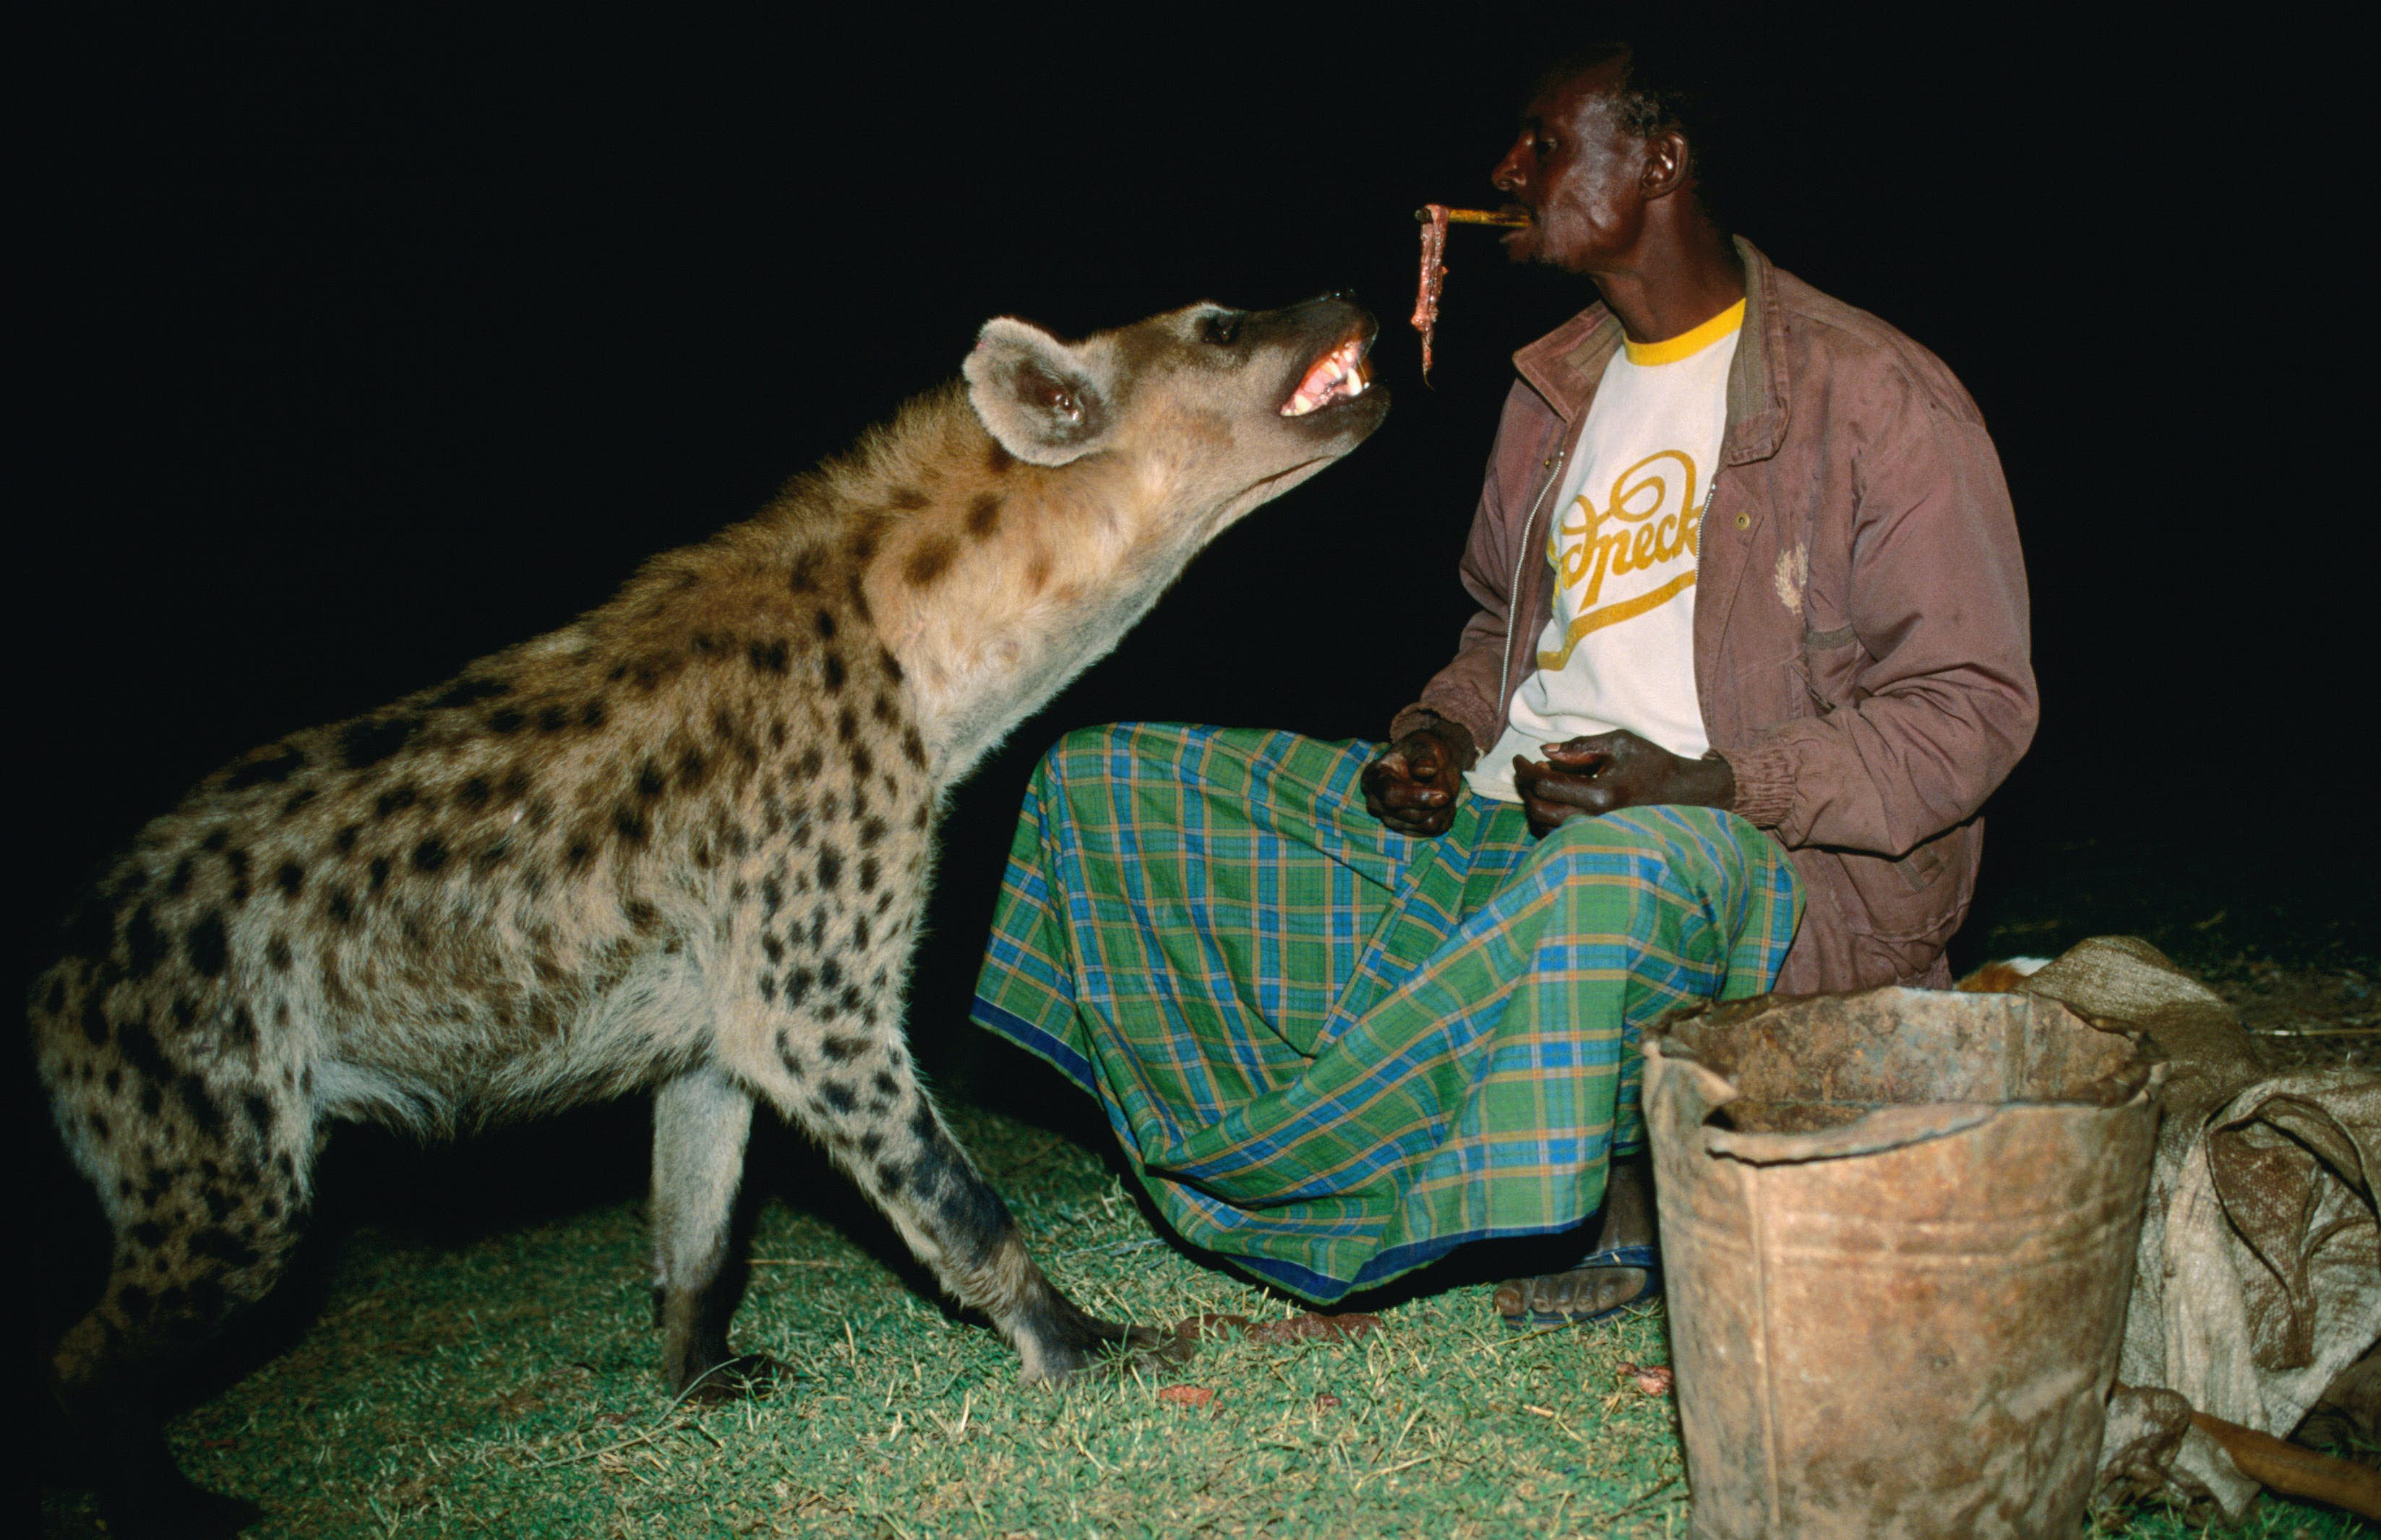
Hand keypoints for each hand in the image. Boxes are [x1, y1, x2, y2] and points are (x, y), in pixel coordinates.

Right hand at [1362, 718, 1478, 836]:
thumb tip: (1428, 770)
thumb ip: (1426, 755)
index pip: (1391, 795)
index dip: (1418, 797)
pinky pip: (1437, 828)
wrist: (1432, 761)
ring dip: (1444, 806)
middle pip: (1412, 815)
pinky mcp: (1410, 830)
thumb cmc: (1424, 749)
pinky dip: (1447, 813)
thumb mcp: (1426, 744)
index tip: (1444, 795)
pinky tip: (1442, 798)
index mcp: (1373, 778)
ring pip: (1427, 824)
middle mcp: (1377, 803)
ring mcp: (1392, 820)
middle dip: (1437, 798)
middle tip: (1445, 775)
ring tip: (1443, 786)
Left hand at [1511, 730, 1735, 838]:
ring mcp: (1595, 833)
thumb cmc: (1653, 763)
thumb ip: (1581, 745)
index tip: (1519, 757)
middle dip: (1524, 787)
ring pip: (1545, 827)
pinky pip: (1558, 834)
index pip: (1546, 785)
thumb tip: (1545, 751)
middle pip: (1538, 809)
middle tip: (1522, 768)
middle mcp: (1594, 820)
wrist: (1681, 791)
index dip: (1525, 770)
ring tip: (1535, 780)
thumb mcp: (1620, 742)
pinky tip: (1552, 796)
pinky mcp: (1596, 837)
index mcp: (1600, 795)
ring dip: (1533, 803)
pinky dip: (1546, 816)